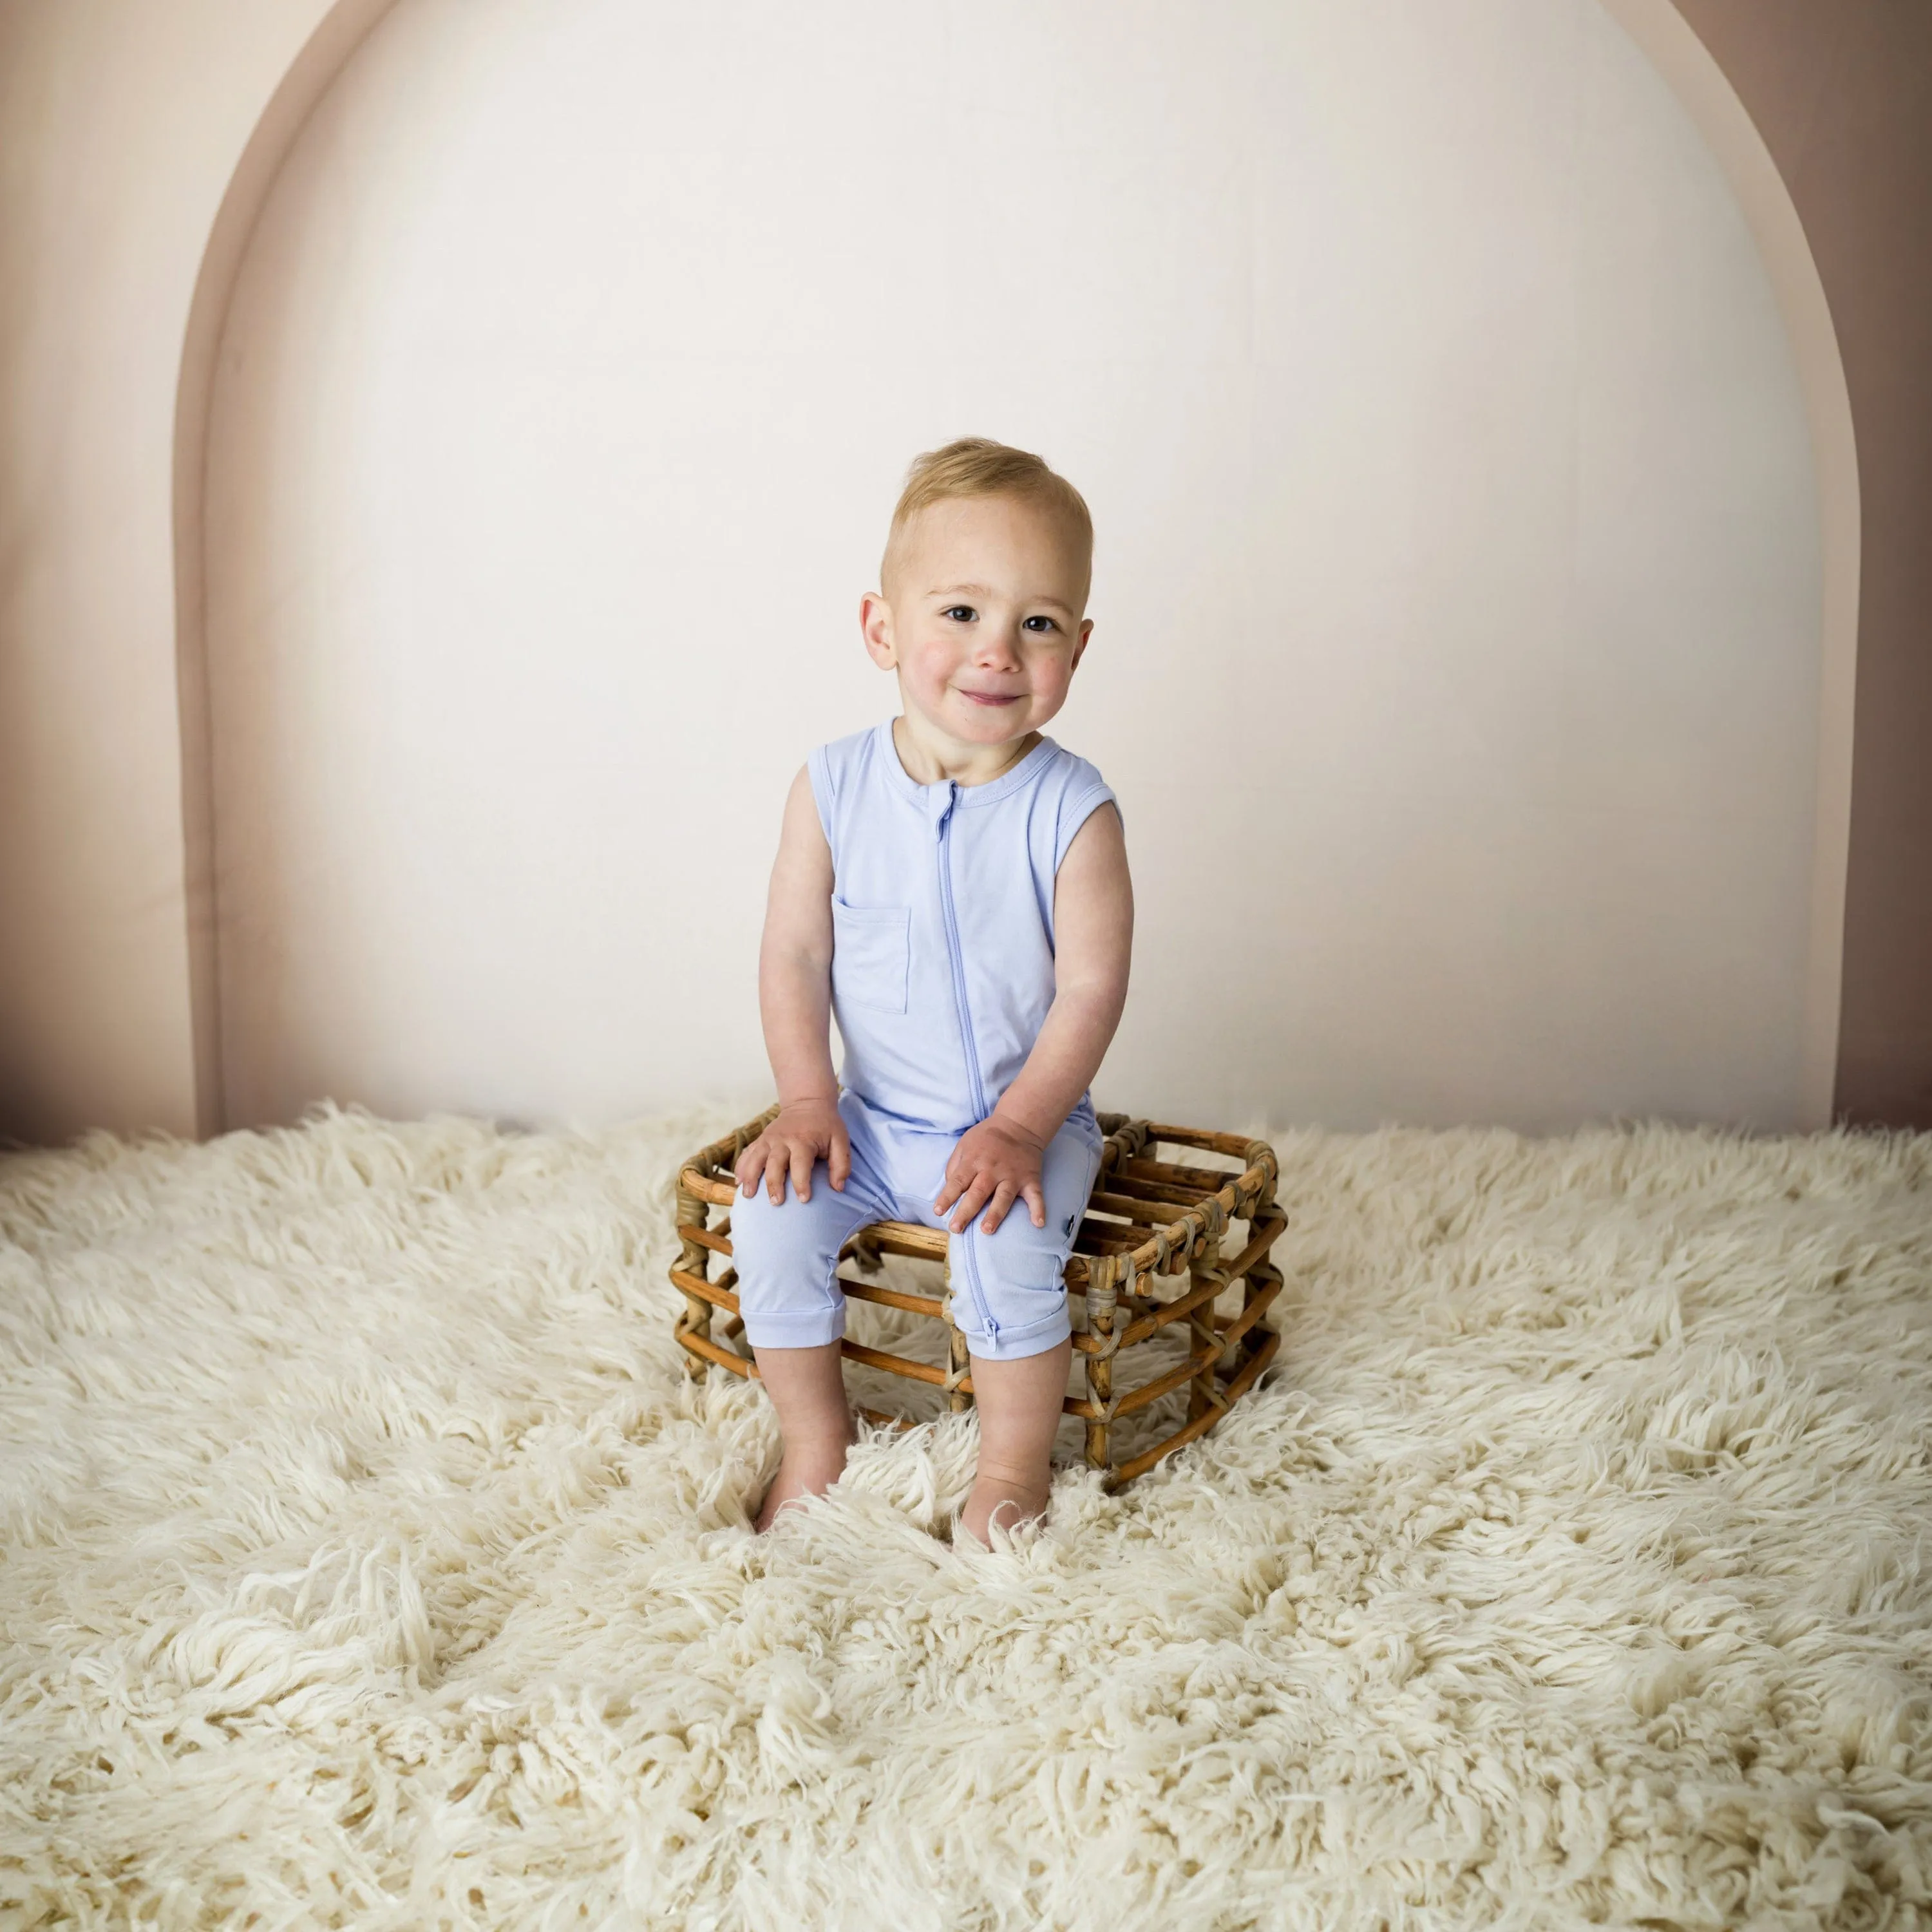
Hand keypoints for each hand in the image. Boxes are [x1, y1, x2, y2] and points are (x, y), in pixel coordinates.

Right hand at [735, 1097, 848, 1204]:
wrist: (807, 1103)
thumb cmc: (826, 1126)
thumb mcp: (840, 1140)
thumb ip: (841, 1164)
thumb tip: (838, 1187)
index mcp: (803, 1140)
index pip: (801, 1164)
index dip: (802, 1183)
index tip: (804, 1200)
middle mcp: (783, 1139)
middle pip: (775, 1163)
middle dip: (774, 1184)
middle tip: (776, 1202)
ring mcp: (769, 1139)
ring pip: (756, 1158)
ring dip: (751, 1177)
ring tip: (748, 1196)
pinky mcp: (761, 1140)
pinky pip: (748, 1153)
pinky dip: (741, 1167)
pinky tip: (739, 1182)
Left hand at [934, 1116, 1047, 1235]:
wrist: (1018, 1124)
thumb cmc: (986, 1138)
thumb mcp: (964, 1145)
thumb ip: (954, 1167)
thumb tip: (949, 1190)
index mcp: (974, 1161)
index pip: (958, 1181)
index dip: (947, 1197)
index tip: (938, 1211)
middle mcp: (992, 1170)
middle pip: (978, 1193)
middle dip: (966, 1211)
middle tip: (956, 1228)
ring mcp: (1013, 1175)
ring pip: (1003, 1197)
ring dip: (995, 1214)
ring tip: (986, 1230)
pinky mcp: (1030, 1179)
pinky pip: (1036, 1196)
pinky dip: (1038, 1209)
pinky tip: (1038, 1224)